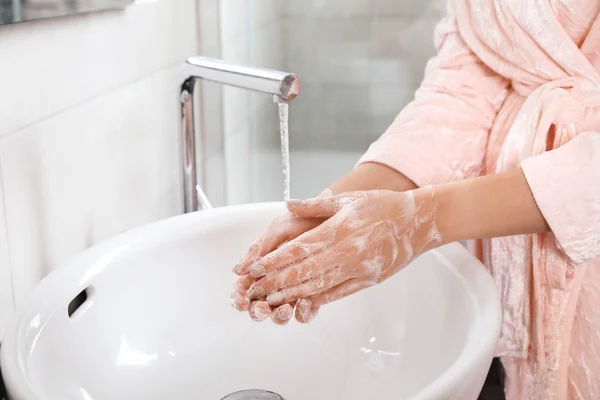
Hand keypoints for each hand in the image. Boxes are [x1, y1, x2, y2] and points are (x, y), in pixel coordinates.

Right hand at [230, 191, 330, 323]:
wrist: (336, 218)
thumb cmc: (304, 220)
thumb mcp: (280, 229)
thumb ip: (259, 248)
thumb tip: (237, 270)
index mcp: (262, 267)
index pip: (245, 288)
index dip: (239, 298)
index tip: (240, 302)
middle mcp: (276, 281)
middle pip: (259, 305)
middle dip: (257, 311)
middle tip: (262, 308)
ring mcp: (294, 290)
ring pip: (280, 313)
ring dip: (278, 316)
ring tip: (284, 309)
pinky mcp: (315, 295)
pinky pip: (305, 313)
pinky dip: (302, 314)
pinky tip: (304, 304)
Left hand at [246, 188, 442, 322]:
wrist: (417, 222)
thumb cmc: (382, 206)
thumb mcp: (348, 199)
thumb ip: (315, 204)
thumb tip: (288, 205)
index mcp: (339, 228)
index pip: (299, 248)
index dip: (274, 260)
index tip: (255, 267)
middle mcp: (347, 251)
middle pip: (304, 270)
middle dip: (275, 281)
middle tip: (253, 289)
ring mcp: (358, 268)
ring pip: (318, 285)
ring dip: (291, 294)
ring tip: (270, 300)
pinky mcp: (367, 280)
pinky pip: (338, 292)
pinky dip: (317, 299)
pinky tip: (300, 303)